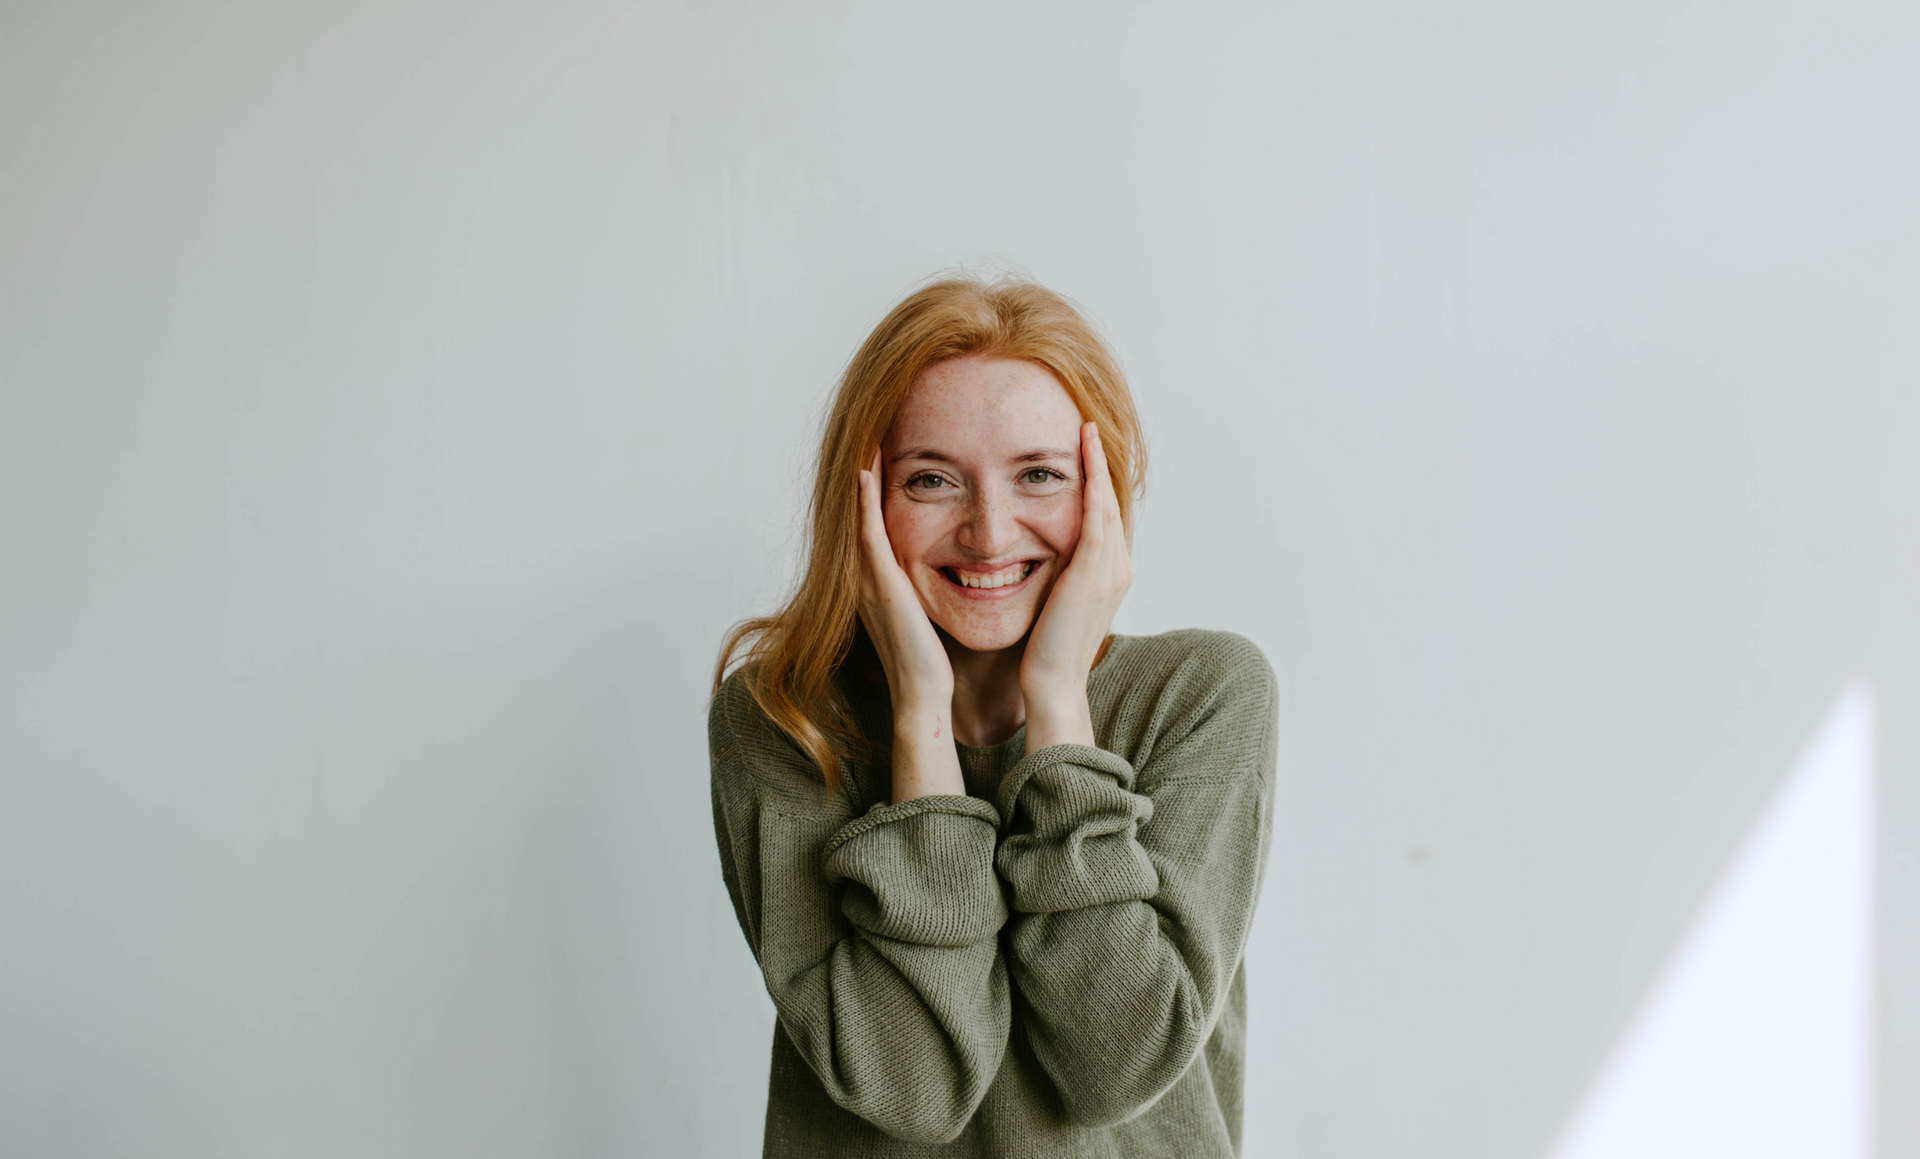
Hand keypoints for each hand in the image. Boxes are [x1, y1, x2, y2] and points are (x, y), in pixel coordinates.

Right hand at [856, 448, 963, 799]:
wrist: (925, 698)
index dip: (876, 492)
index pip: (876, 526)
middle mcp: (870, 577)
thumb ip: (932, 590)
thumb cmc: (933, 662)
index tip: (886, 455)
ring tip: (867, 441)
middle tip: (870, 436)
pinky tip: (865, 474)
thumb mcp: (931, 614)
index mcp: (883, 582)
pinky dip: (864, 505)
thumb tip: (962, 570)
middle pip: (861, 516)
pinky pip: (868, 537)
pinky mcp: (881, 587)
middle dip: (864, 477)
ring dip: (861, 480)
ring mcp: (871, 581)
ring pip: (859, 518)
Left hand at [1021, 422, 1131, 752]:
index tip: (1080, 453)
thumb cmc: (1041, 653)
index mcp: (1106, 576)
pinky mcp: (1094, 569)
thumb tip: (1029, 561)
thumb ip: (1051, 579)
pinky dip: (1092, 480)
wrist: (1050, 685)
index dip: (1094, 483)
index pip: (1102, 518)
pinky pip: (1096, 511)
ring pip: (1106, 501)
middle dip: (1099, 464)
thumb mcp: (1050, 606)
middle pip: (1109, 502)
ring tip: (1086, 429)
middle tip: (1087, 427)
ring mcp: (1109, 568)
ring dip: (1097, 463)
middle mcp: (1116, 567)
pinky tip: (1081, 453)